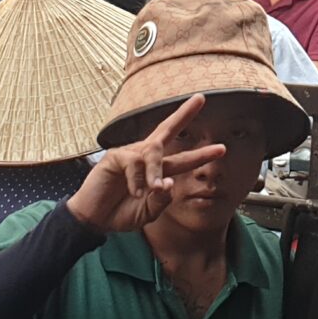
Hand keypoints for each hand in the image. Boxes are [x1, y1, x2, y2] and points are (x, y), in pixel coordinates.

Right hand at [66, 96, 227, 235]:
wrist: (95, 219)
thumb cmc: (121, 213)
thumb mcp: (148, 212)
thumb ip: (161, 201)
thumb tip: (169, 184)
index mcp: (157, 170)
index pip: (182, 157)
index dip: (202, 154)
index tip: (222, 148)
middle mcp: (145, 156)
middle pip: (167, 129)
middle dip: (184, 113)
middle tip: (201, 98)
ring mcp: (130, 154)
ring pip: (153, 152)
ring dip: (156, 172)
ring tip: (152, 189)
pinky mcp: (115, 156)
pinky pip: (133, 162)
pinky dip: (137, 179)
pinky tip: (133, 191)